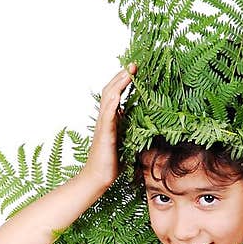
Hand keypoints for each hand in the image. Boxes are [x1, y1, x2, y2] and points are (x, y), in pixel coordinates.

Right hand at [84, 62, 136, 188]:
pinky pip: (107, 115)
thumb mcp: (126, 142)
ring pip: (108, 98)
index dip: (124, 81)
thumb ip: (131, 130)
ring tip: (128, 72)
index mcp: (111, 120)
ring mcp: (103, 125)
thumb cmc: (111, 163)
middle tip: (133, 64)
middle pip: (110, 90)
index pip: (116, 94)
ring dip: (118, 83)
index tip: (135, 70)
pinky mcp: (105, 135)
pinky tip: (118, 94)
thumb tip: (145, 124)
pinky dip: (112, 103)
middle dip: (122, 76)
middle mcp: (105, 119)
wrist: (97, 178)